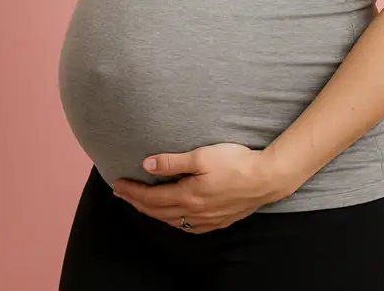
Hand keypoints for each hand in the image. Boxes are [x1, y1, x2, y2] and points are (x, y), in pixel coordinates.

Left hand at [112, 143, 285, 233]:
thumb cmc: (235, 162)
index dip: (132, 191)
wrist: (266, 178)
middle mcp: (194, 212)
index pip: (151, 197)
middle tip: (121, 193)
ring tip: (141, 204)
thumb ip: (173, 162)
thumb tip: (147, 165)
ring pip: (172, 221)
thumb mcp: (201, 156)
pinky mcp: (219, 221)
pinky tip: (174, 217)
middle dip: (136, 202)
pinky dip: (174, 221)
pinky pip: (189, 227)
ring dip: (153, 212)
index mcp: (187, 195)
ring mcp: (207, 220)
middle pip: (157, 211)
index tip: (117, 184)